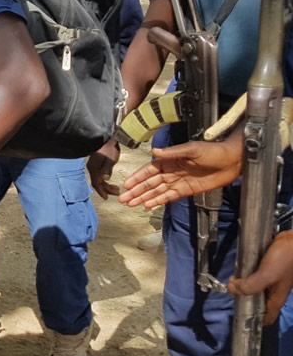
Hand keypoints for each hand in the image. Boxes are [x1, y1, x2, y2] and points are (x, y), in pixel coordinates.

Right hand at [87, 140, 120, 198]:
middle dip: (106, 189)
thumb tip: (105, 178)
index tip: (107, 198)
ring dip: (106, 185)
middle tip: (117, 192)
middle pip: (97, 183)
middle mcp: (92, 169)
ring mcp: (94, 166)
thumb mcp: (110, 159)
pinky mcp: (97, 164)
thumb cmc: (109, 148)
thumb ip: (107, 169)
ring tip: (116, 188)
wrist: (106, 137)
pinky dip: (105, 180)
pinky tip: (110, 180)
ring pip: (98, 180)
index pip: (96, 183)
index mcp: (94, 168)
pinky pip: (99, 176)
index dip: (102, 191)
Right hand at [118, 132, 243, 208]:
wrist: (232, 161)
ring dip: (144, 197)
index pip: (149, 170)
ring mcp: (178, 181)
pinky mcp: (187, 190)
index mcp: (170, 159)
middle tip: (123, 200)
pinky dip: (158, 201)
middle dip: (136, 191)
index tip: (126, 186)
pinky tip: (148, 206)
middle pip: (150, 183)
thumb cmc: (213, 151)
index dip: (137, 178)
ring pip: (157, 191)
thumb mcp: (193, 149)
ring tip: (131, 205)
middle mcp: (171, 171)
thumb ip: (173, 152)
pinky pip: (169, 197)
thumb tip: (154, 152)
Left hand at [229, 230, 292, 325]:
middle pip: (259, 299)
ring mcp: (273, 276)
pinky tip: (239, 267)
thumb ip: (250, 286)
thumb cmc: (285, 260)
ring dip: (244, 283)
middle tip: (232, 292)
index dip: (257, 320)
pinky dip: (248, 271)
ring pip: (257, 285)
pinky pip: (256, 271)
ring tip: (232, 280)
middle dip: (246, 298)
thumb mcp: (267, 276)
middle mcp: (275, 288)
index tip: (242, 318)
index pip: (268, 315)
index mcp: (276, 296)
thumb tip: (232, 290)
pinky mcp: (270, 264)